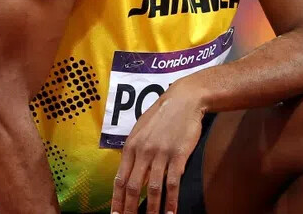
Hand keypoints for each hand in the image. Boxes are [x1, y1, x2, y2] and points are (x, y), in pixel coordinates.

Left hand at [111, 82, 204, 213]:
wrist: (184, 100)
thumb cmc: (162, 115)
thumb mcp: (140, 130)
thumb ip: (134, 151)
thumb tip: (128, 172)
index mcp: (131, 146)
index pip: (120, 179)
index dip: (117, 200)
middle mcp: (143, 152)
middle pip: (134, 187)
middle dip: (130, 209)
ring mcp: (161, 154)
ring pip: (153, 189)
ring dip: (151, 209)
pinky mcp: (178, 156)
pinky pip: (173, 183)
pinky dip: (171, 201)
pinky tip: (170, 213)